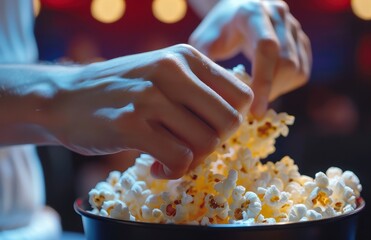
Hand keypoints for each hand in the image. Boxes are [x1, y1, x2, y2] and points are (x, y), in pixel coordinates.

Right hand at [48, 44, 252, 178]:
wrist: (63, 98)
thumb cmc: (121, 91)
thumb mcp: (163, 73)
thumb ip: (199, 89)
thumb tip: (236, 120)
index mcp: (186, 56)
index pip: (242, 96)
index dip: (232, 120)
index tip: (209, 129)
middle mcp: (172, 70)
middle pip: (230, 122)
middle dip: (216, 143)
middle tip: (192, 147)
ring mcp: (150, 96)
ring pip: (206, 143)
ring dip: (192, 160)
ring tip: (170, 158)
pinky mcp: (131, 124)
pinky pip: (180, 159)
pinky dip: (174, 172)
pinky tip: (156, 167)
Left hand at [189, 0, 310, 116]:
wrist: (236, 12)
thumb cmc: (217, 31)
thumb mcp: (202, 43)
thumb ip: (207, 66)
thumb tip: (217, 98)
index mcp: (252, 13)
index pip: (266, 47)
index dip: (263, 82)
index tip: (255, 111)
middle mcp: (277, 15)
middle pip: (286, 62)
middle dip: (270, 91)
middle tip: (252, 106)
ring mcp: (293, 27)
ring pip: (296, 69)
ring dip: (278, 90)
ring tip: (257, 94)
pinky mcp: (301, 40)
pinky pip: (302, 71)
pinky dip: (286, 86)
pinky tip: (268, 85)